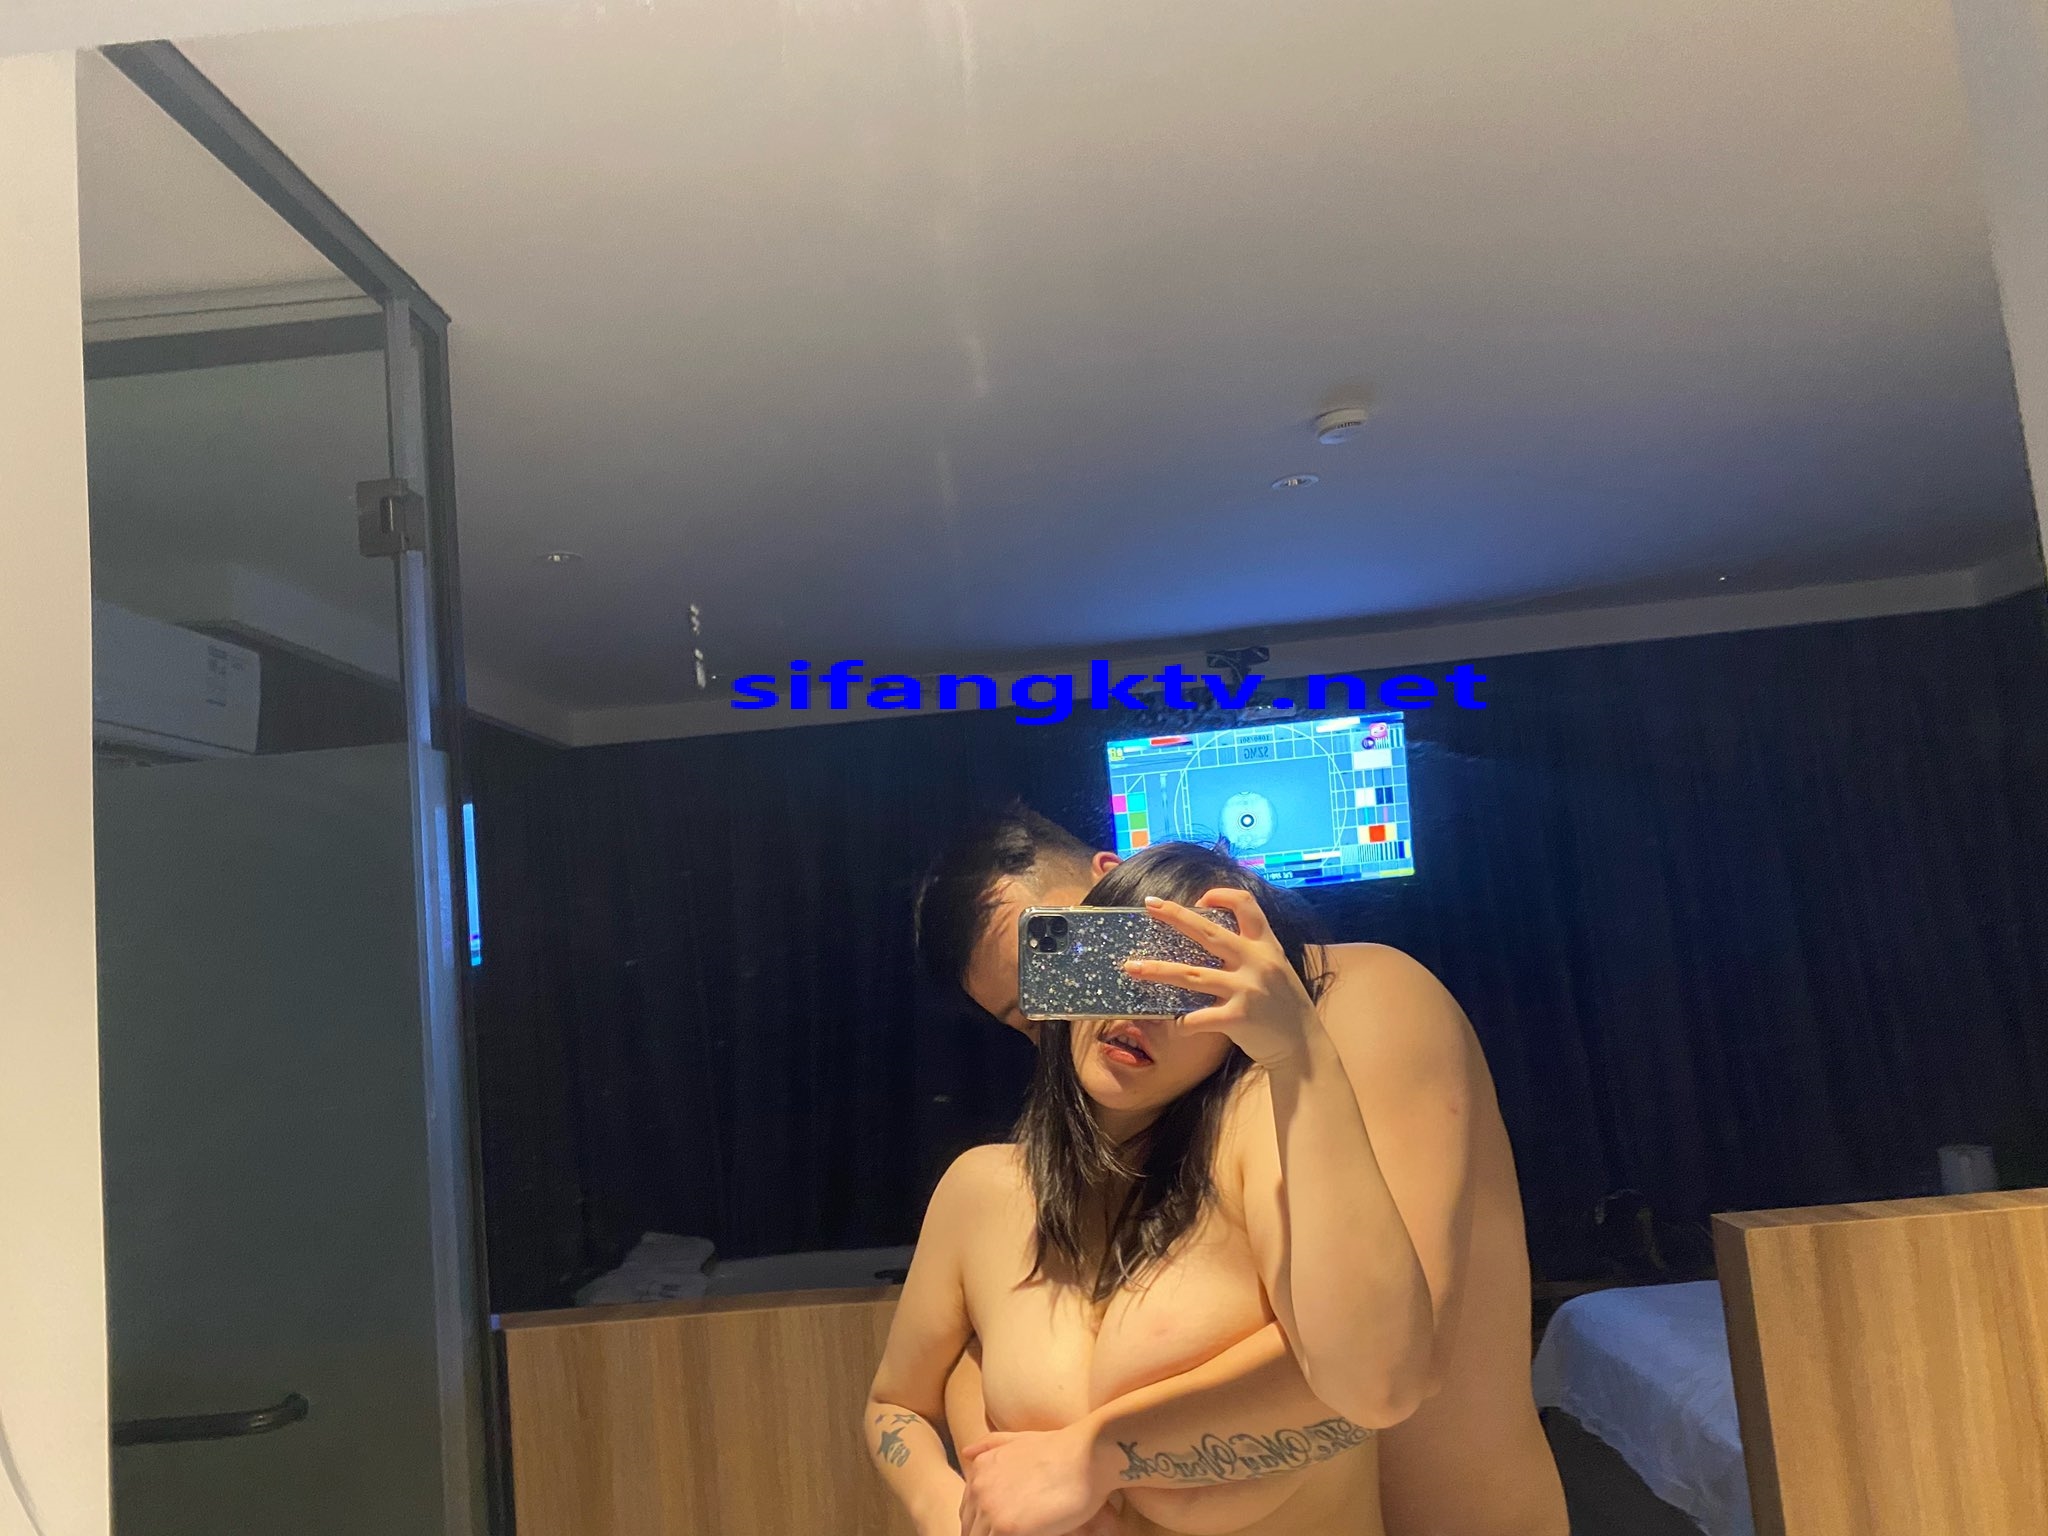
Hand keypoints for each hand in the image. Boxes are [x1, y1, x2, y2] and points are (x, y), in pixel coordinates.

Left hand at [958, 1423, 1111, 1535]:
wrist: (1088, 1454)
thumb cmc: (1062, 1448)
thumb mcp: (1020, 1439)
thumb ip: (991, 1445)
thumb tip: (966, 1454)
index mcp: (979, 1471)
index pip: (969, 1513)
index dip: (985, 1526)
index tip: (1007, 1527)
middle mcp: (978, 1489)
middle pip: (972, 1530)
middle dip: (989, 1534)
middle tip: (1016, 1531)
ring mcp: (990, 1510)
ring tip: (1024, 1532)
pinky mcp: (1007, 1529)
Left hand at [1123, 889, 1319, 1066]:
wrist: (1303, 1046)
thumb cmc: (1284, 1006)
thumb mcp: (1276, 968)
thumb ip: (1251, 952)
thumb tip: (1212, 937)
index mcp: (1266, 946)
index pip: (1246, 905)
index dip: (1221, 895)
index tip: (1199, 899)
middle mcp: (1257, 962)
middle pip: (1209, 932)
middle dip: (1176, 916)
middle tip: (1150, 905)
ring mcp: (1247, 990)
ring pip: (1192, 975)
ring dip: (1158, 970)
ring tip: (1132, 967)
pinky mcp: (1238, 1018)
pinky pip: (1199, 1018)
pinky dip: (1182, 1022)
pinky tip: (1173, 1023)